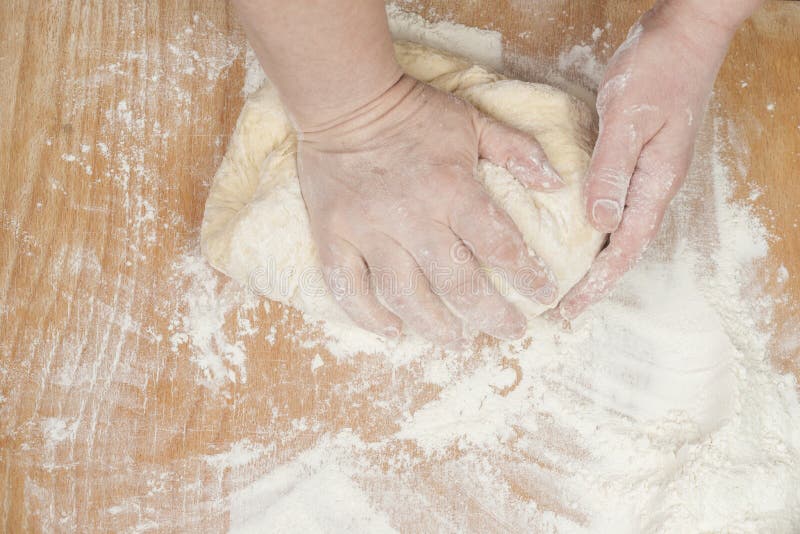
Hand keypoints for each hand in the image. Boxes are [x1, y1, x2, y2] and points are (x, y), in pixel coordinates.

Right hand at [298, 75, 563, 344]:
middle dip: (490, 315)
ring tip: (456, 340)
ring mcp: (368, 230)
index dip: (527, 276)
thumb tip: (554, 183)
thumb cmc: (413, 112)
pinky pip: (347, 287)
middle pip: (456, 282)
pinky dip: (368, 316)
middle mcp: (412, 217)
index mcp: (452, 189)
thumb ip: (516, 150)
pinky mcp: (333, 235)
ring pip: (403, 294)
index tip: (544, 297)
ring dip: (434, 326)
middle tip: (510, 331)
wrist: (346, 100)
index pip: (498, 244)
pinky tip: (392, 330)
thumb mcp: (473, 121)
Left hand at [555, 1, 739, 319]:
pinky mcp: (638, 156)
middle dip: (597, 281)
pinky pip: (617, 202)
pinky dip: (599, 225)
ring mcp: (648, 171)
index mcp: (656, 182)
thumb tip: (599, 224)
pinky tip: (579, 229)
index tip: (571, 309)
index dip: (598, 282)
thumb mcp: (628, 119)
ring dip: (597, 257)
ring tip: (569, 281)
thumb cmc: (659, 69)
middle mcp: (654, 184)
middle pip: (626, 246)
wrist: (685, 33)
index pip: (627, 247)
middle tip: (565, 308)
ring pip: (622, 227)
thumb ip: (612, 171)